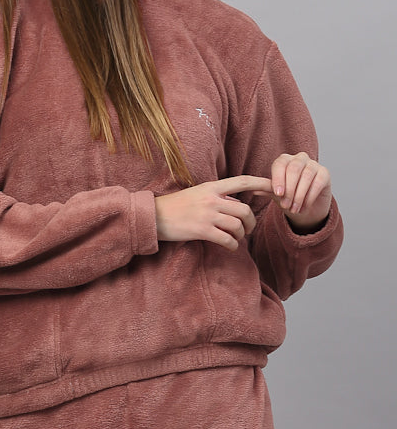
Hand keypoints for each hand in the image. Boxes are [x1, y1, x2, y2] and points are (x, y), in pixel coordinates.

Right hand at [154, 176, 271, 251]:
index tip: (274, 189)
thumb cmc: (175, 206)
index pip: (243, 181)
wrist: (154, 216)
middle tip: (247, 229)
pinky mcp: (201, 231)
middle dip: (251, 222)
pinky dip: (232, 245)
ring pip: (237, 225)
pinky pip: (226, 239)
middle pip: (244, 209)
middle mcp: (211, 199)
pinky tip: (229, 247)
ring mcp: (207, 215)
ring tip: (236, 239)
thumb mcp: (197, 194)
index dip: (262, 183)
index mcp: (212, 187)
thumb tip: (235, 205)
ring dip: (241, 235)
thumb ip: (217, 197)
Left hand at [271, 152, 331, 230]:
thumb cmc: (288, 198)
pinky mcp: (325, 173)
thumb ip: (267, 190)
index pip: (280, 164)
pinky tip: (304, 207)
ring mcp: (313, 164)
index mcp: (284, 161)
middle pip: (294, 168)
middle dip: (289, 189)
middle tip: (285, 206)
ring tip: (294, 209)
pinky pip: (318, 182)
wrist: (305, 208)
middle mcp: (299, 159)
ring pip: (306, 175)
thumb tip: (254, 190)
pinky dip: (310, 197)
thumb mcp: (275, 195)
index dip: (278, 179)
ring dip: (299, 195)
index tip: (278, 194)